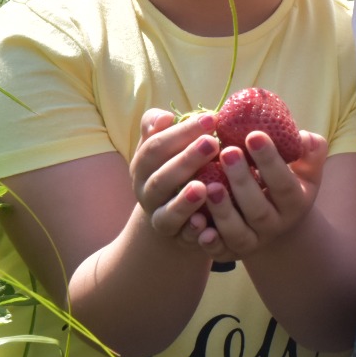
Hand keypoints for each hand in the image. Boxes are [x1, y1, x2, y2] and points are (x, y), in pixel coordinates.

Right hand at [130, 110, 224, 251]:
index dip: (181, 132)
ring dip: (184, 202)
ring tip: (203, 187)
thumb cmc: (175, 169)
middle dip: (186, 159)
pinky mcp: (178, 240)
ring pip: (168, 213)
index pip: (156, 147)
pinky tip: (206, 225)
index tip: (212, 118)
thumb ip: (160, 130)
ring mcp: (161, 218)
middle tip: (213, 143)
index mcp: (143, 167)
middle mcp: (147, 193)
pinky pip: (184, 239)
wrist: (173, 218)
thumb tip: (164, 117)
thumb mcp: (164, 148)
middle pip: (161, 178)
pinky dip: (194, 233)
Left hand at [200, 127, 328, 258]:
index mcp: (295, 204)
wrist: (277, 222)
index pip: (284, 184)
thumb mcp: (305, 169)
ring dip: (223, 210)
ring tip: (209, 185)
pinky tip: (195, 220)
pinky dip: (208, 240)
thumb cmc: (287, 183)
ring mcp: (252, 242)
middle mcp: (274, 226)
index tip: (254, 135)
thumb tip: (303, 137)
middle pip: (258, 210)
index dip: (270, 161)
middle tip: (227, 152)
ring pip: (237, 233)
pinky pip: (218, 251)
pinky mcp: (230, 252)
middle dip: (242, 181)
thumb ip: (310, 151)